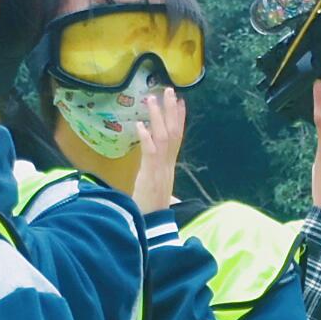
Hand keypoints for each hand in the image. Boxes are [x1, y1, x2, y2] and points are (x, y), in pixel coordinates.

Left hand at [127, 83, 186, 212]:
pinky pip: (150, 153)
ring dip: (158, 117)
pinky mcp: (151, 176)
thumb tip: (174, 196)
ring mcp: (160, 169)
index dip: (179, 120)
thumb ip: (166, 191)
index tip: (180, 102)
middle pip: (174, 133)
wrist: (152, 229)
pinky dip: (146, 137)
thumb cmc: (151, 213)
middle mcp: (168, 166)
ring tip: (152, 99)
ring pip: (164, 138)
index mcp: (168, 168)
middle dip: (172, 111)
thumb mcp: (158, 197)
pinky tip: (140, 125)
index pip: (177, 139)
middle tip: (169, 90)